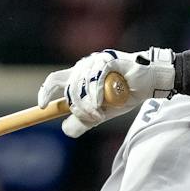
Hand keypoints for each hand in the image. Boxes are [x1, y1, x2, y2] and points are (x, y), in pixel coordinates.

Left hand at [37, 47, 174, 137]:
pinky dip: (97, 95)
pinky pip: (95, 80)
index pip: (54, 80)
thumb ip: (83, 121)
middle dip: (77, 108)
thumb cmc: (124, 95)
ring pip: (80, 86)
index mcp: (79, 76)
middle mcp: (84, 66)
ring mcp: (95, 62)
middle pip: (68, 88)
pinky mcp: (108, 60)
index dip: (45, 93)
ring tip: (100, 113)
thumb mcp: (101, 113)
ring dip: (89, 105)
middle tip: (91, 119)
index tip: (42, 107)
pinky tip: (105, 102)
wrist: (147, 84)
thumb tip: (65, 130)